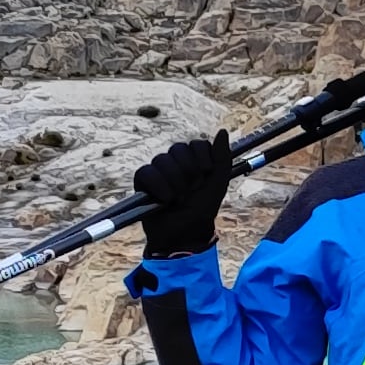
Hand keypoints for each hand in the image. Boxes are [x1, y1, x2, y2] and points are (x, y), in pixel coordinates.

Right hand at [133, 131, 231, 258]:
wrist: (186, 233)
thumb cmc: (202, 209)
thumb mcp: (219, 182)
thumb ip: (222, 156)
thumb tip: (222, 131)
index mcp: (193, 159)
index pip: (196, 144)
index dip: (203, 160)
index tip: (207, 175)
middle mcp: (175, 161)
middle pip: (179, 149)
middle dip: (189, 172)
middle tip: (192, 190)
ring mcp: (158, 170)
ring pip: (162, 160)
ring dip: (175, 183)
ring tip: (179, 199)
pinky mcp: (142, 181)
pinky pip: (146, 172)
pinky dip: (158, 186)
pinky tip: (165, 199)